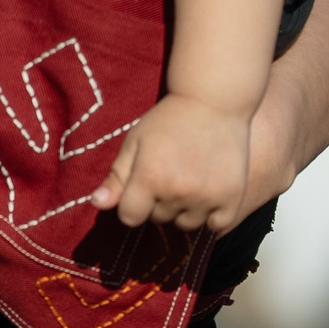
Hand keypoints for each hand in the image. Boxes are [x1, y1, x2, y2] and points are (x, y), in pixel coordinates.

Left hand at [93, 94, 249, 232]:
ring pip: (186, 225)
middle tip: (170, 172)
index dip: (132, 203)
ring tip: (189, 180)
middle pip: (158, 220)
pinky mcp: (232, 198)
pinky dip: (211, 217)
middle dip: (158, 202)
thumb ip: (116, 177)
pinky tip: (208, 194)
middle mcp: (178, 191)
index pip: (130, 217)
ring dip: (184, 210)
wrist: (215, 100)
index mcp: (149, 178)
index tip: (142, 185)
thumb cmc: (169, 120)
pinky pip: (216, 227)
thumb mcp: (135, 142)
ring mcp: (207, 197)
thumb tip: (96, 204)